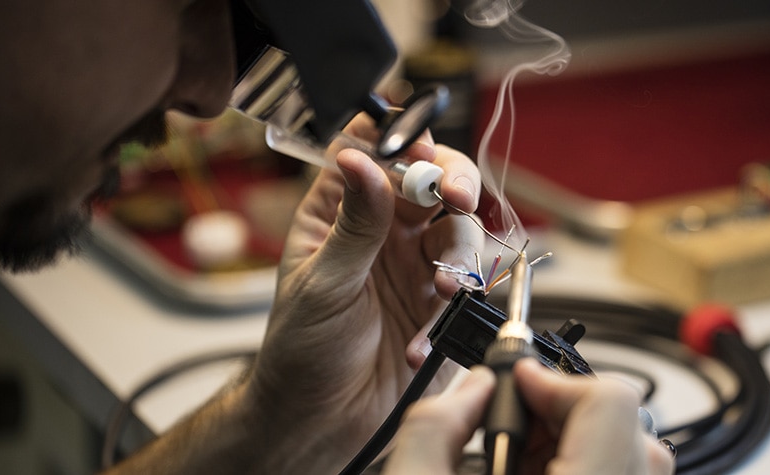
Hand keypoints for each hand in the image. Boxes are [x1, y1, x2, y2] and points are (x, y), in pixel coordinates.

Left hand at [245, 114, 483, 470]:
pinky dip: (455, 308)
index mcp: (342, 211)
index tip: (417, 146)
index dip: (400, 136)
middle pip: (433, 179)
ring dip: (459, 254)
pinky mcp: (442, 301)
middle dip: (454, 181)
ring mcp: (416, 263)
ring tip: (441, 288)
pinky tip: (422, 338)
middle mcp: (384, 229)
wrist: (324, 418)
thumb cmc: (302, 349)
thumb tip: (360, 159)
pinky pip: (468, 287)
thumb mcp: (321, 283)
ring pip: (460, 229)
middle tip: (458, 197)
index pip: (374, 149)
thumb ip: (352, 223)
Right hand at [383, 358, 676, 474]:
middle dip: (567, 408)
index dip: (554, 380)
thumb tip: (476, 385)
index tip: (517, 387)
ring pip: (636, 451)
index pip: (611, 403)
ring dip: (577, 437)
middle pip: (630, 422)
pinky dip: (586, 460)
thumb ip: (433, 428)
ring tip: (521, 463)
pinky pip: (624, 474)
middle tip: (516, 429)